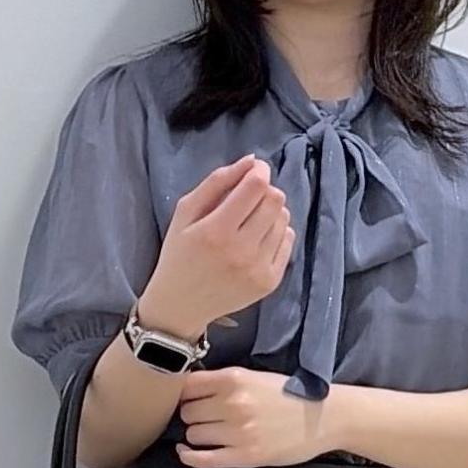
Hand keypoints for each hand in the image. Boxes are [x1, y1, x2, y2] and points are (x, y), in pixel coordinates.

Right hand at [137, 156, 294, 338]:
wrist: (181, 306)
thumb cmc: (180, 254)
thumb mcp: (185, 212)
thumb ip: (216, 182)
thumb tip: (251, 161)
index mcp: (217, 231)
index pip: (257, 186)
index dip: (258, 171)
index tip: (252, 173)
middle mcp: (242, 251)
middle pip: (275, 200)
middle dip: (264, 191)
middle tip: (249, 199)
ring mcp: (258, 269)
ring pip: (283, 219)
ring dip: (270, 213)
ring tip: (251, 222)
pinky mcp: (269, 283)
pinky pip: (287, 241)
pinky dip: (277, 233)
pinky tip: (258, 238)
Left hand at [176, 367, 334, 467]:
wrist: (325, 418)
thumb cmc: (292, 397)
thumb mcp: (256, 377)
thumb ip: (225, 382)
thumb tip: (190, 391)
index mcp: (235, 379)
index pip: (188, 386)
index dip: (185, 394)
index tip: (190, 400)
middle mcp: (233, 404)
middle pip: (188, 412)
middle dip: (193, 416)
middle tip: (205, 418)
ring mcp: (238, 432)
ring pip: (193, 435)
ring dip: (197, 436)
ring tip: (210, 434)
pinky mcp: (245, 456)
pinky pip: (204, 459)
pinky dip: (190, 457)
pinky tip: (187, 453)